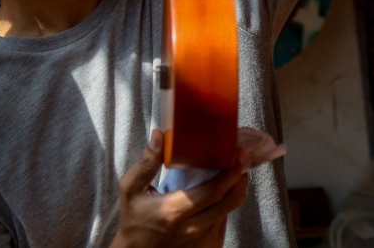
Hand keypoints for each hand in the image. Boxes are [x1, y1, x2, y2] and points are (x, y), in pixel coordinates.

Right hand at [110, 130, 246, 247]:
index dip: (229, 174)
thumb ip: (146, 163)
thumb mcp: (131, 189)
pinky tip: (223, 190)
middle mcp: (192, 228)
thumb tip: (159, 136)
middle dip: (239, 178)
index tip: (237, 155)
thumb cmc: (134, 219)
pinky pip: (223, 221)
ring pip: (228, 211)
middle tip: (242, 158)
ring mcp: (201, 239)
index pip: (212, 192)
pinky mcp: (206, 245)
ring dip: (235, 190)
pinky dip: (226, 204)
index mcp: (174, 211)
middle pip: (228, 202)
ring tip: (234, 170)